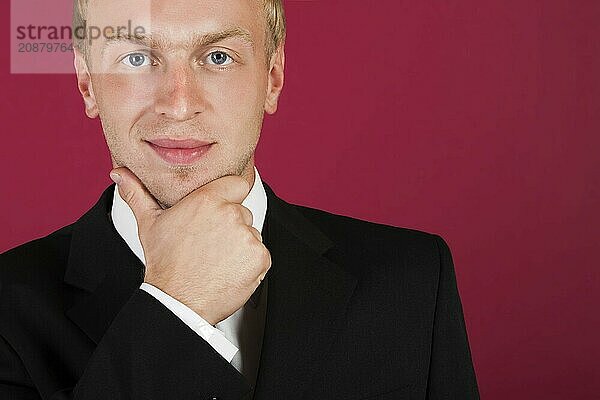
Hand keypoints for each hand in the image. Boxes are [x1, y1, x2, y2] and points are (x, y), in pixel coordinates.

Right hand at [109, 168, 270, 324]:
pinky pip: (260, 254)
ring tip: (216, 260)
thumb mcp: (149, 224)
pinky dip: (250, 263)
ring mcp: (247, 236)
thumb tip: (118, 172)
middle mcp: (230, 214)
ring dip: (240, 245)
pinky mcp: (259, 257)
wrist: (178, 302)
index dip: (229, 197)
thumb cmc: (164, 264)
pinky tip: (228, 270)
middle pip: (242, 211)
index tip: (219, 212)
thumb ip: (137, 193)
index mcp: (207, 200)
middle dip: (231, 226)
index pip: (237, 184)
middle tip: (210, 245)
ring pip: (251, 233)